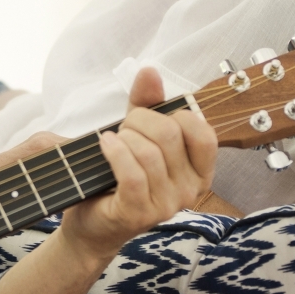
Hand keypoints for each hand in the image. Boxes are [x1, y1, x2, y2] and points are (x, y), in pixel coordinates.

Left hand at [61, 67, 216, 262]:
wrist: (91, 222)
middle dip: (139, 122)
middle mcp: (190, 191)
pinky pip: (132, 174)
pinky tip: (104, 145)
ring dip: (123, 138)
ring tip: (111, 143)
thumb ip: (147, 103)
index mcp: (200, 172)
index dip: (173, 114)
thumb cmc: (118, 176)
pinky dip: (114, 152)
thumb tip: (150, 71)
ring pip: (149, 152)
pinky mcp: (139, 213)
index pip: (202, 131)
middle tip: (122, 131)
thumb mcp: (137, 134)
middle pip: (170, 135)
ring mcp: (166, 205)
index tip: (149, 118)